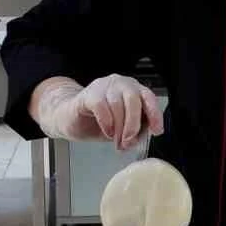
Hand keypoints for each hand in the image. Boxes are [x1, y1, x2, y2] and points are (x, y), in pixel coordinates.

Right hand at [31, 74, 163, 150]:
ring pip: (118, 104)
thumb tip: (136, 139)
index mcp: (133, 91)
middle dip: (133, 124)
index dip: (154, 115)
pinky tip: (107, 131)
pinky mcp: (88, 94)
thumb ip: (133, 132)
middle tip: (128, 141)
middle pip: (134, 100)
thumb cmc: (97, 122)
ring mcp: (103, 86)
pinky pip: (101, 106)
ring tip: (116, 141)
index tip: (156, 131)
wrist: (69, 119)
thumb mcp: (121, 129)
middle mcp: (120, 84)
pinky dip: (107, 122)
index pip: (149, 98)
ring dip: (119, 128)